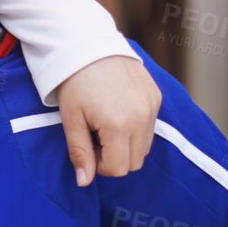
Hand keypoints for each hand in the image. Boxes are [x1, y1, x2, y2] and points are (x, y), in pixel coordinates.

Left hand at [55, 55, 160, 186]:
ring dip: (127, 144)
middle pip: (134, 162)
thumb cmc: (74, 82)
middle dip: (115, 157)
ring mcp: (152, 106)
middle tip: (96, 136)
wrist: (89, 44)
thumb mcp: (71, 119)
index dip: (101, 165)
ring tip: (106, 124)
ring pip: (145, 147)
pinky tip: (118, 111)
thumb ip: (80, 152)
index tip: (89, 147)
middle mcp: (142, 117)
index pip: (118, 168)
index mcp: (119, 125)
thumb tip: (84, 182)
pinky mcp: (157, 96)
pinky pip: (150, 127)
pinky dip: (136, 127)